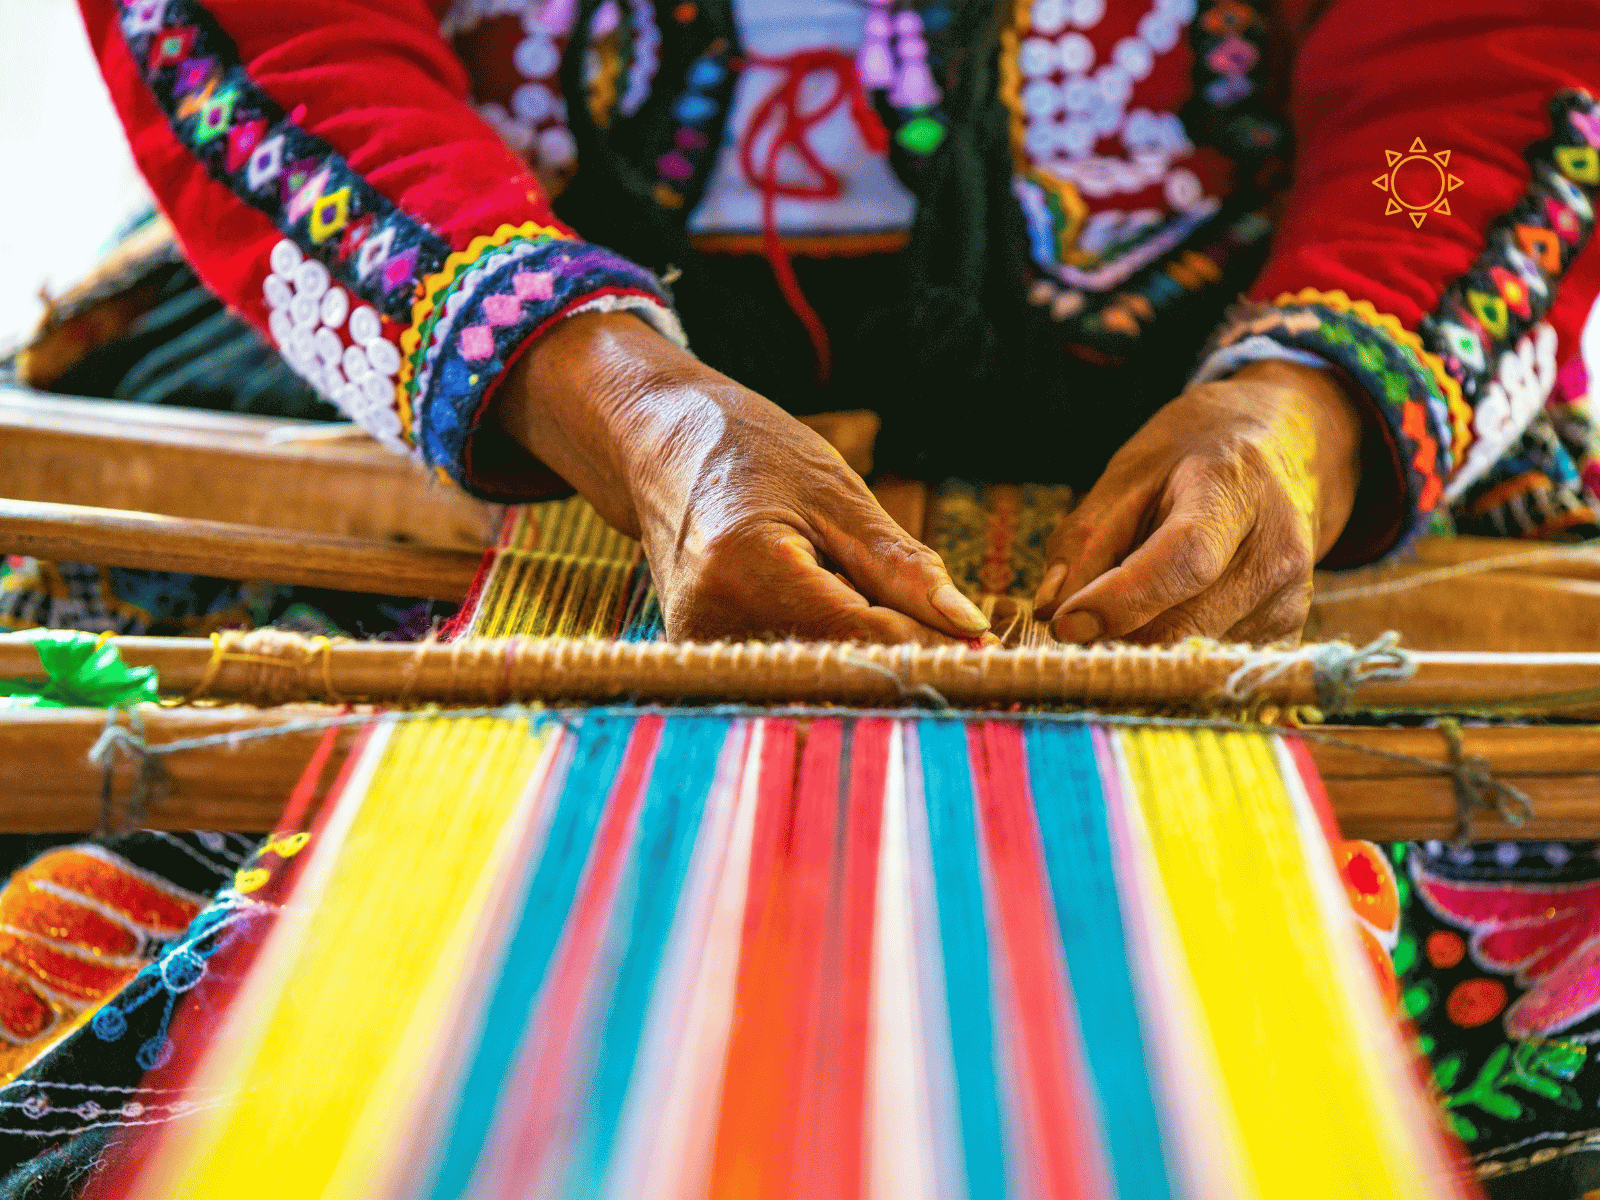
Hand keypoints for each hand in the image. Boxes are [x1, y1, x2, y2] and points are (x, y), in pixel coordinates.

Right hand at [492, 312, 990, 643]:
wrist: (658, 446)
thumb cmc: (749, 452)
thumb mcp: (838, 492)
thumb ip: (902, 567)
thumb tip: (969, 628)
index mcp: (749, 570)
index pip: (866, 640)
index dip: (934, 650)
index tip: (989, 650)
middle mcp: (714, 624)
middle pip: (843, 671)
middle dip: (909, 662)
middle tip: (962, 646)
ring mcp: (701, 649)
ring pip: (820, 678)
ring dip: (869, 660)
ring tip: (890, 617)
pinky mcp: (703, 662)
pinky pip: (790, 671)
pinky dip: (831, 653)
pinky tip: (842, 620)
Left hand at [1033, 359, 1362, 644]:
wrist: (1280, 452)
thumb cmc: (1191, 461)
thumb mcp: (1128, 474)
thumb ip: (1085, 540)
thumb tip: (1051, 611)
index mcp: (1233, 492)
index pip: (1184, 560)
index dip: (1121, 600)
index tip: (1064, 626)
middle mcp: (1275, 553)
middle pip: (1183, 625)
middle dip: (1115, 638)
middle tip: (1070, 629)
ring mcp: (1287, 601)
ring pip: (1190, 656)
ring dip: (1140, 646)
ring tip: (1127, 604)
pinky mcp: (1284, 635)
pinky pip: (1207, 665)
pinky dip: (1169, 654)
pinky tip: (1162, 617)